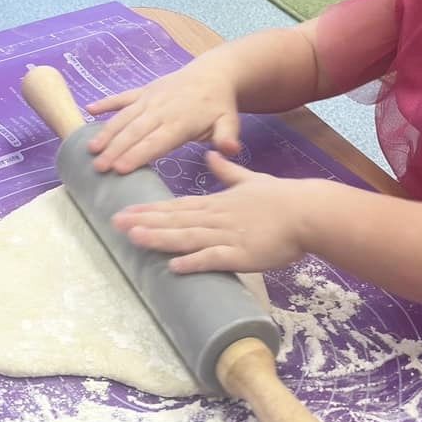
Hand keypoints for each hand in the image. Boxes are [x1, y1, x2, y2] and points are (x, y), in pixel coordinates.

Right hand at [85, 57, 241, 173]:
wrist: (213, 73)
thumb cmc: (219, 105)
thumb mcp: (229, 122)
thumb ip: (227, 137)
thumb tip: (230, 150)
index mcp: (180, 122)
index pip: (155, 142)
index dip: (137, 155)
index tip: (120, 169)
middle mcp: (160, 110)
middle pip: (134, 132)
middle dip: (115, 150)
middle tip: (98, 167)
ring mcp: (150, 98)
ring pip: (124, 117)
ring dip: (107, 132)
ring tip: (91, 149)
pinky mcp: (144, 90)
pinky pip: (122, 97)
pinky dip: (106, 103)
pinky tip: (88, 110)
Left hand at [111, 152, 309, 273]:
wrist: (307, 211)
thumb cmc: (281, 198)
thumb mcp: (250, 180)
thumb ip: (227, 171)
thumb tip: (211, 155)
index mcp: (216, 203)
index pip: (176, 207)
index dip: (149, 210)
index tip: (125, 211)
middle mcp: (216, 218)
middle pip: (175, 221)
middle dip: (144, 222)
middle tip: (114, 224)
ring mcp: (228, 236)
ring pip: (188, 237)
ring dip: (159, 238)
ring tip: (133, 238)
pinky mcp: (242, 255)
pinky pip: (214, 259)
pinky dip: (194, 262)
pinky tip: (174, 266)